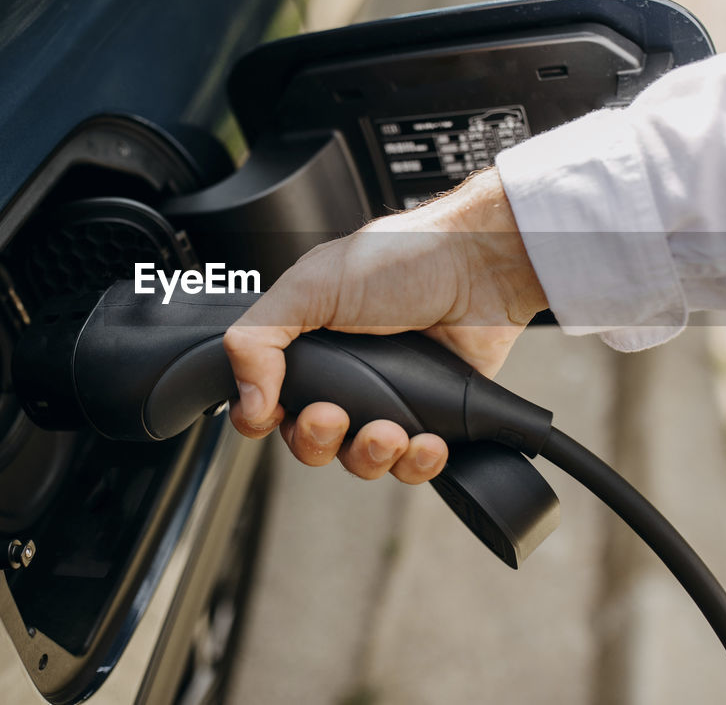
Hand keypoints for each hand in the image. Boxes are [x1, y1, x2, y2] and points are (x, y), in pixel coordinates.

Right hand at [223, 168, 547, 482]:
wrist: (479, 267)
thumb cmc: (402, 260)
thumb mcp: (310, 287)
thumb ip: (259, 339)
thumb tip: (245, 401)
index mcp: (309, 343)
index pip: (267, 401)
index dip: (267, 418)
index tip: (279, 413)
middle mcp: (346, 374)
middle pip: (312, 441)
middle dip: (319, 440)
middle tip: (335, 415)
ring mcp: (390, 397)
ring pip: (361, 461)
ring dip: (370, 456)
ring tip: (390, 431)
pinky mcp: (433, 416)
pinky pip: (413, 465)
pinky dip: (417, 463)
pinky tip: (426, 441)